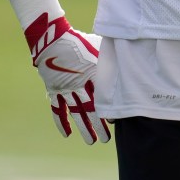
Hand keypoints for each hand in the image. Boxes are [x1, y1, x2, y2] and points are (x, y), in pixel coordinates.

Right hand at [23, 12, 110, 144]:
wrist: (53, 38)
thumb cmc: (80, 40)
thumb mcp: (99, 47)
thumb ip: (110, 58)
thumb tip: (127, 59)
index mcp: (92, 75)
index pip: (102, 98)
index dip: (109, 111)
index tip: (116, 123)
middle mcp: (79, 85)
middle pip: (90, 109)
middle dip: (98, 126)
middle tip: (106, 140)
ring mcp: (65, 89)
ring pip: (75, 113)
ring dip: (83, 128)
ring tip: (91, 141)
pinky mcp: (54, 89)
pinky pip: (57, 109)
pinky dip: (61, 122)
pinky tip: (67, 134)